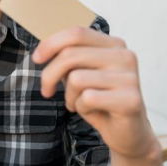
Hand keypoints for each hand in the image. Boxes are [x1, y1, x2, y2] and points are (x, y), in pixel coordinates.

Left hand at [31, 26, 158, 159]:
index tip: (36, 59)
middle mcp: (125, 56)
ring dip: (69, 95)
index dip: (51, 44)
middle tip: (47, 90)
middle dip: (49, 75)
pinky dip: (81, 108)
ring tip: (79, 102)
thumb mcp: (80, 73)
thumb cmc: (100, 100)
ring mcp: (130, 78)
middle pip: (71, 55)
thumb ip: (68, 58)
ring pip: (76, 78)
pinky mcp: (130, 100)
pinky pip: (87, 98)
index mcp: (114, 45)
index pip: (77, 33)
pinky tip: (93, 112)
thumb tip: (42, 51)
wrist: (128, 132)